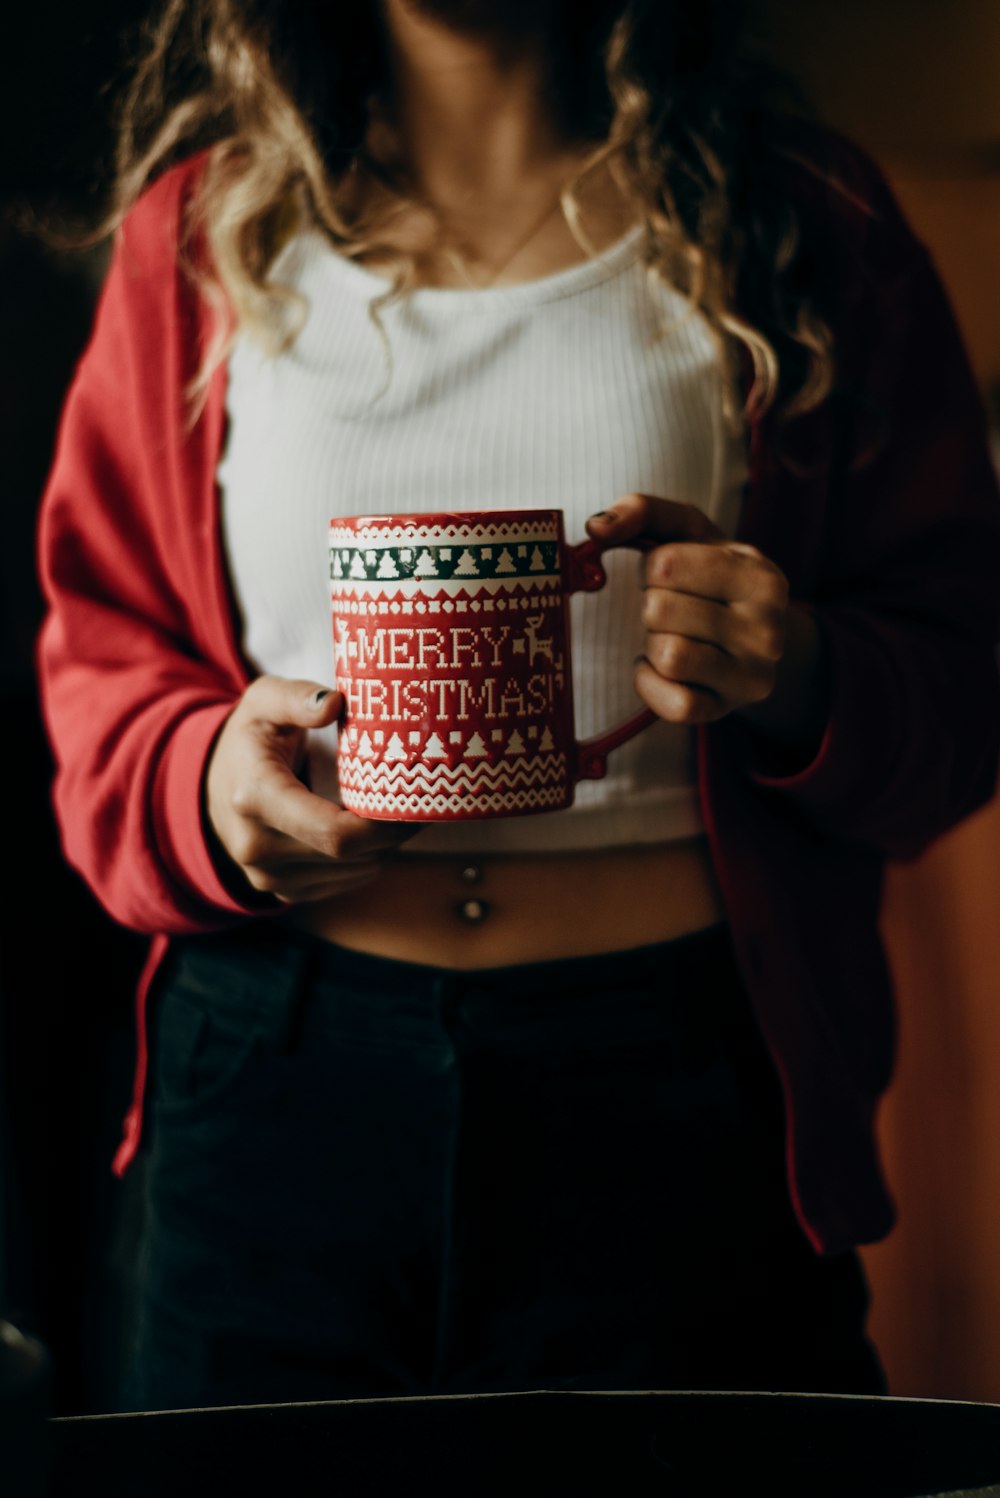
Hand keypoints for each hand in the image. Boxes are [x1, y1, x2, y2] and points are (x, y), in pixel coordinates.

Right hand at [205, 675, 418, 903]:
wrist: (215, 784)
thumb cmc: (250, 738)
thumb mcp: (265, 700)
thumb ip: (297, 697)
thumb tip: (334, 704)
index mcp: (255, 796)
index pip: (332, 832)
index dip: (382, 826)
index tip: (412, 800)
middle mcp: (256, 845)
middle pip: (348, 855)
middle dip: (390, 833)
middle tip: (416, 802)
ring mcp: (266, 875)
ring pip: (350, 872)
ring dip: (381, 847)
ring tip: (390, 812)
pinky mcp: (281, 890)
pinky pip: (341, 883)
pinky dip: (363, 861)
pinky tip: (365, 832)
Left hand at [586, 494, 827, 751]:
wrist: (755, 640)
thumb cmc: (712, 577)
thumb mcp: (689, 533)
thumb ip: (643, 511)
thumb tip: (596, 527)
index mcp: (759, 575)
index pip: (665, 564)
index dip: (653, 567)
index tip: (673, 575)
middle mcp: (767, 627)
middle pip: (659, 610)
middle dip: (652, 606)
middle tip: (674, 609)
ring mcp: (750, 675)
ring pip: (668, 656)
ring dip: (652, 644)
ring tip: (671, 635)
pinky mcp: (724, 710)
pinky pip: (672, 703)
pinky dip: (651, 683)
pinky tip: (660, 668)